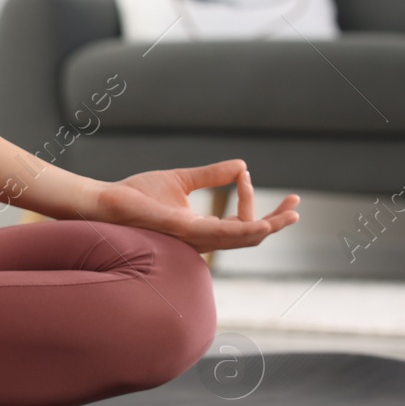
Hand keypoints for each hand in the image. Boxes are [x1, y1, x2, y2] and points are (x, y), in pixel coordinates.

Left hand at [88, 159, 298, 252]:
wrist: (108, 202)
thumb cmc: (139, 195)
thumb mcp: (183, 180)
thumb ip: (212, 176)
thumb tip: (242, 166)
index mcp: (203, 230)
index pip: (241, 223)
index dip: (254, 201)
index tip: (245, 173)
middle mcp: (202, 239)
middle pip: (249, 237)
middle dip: (276, 222)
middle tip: (296, 207)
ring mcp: (193, 238)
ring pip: (241, 239)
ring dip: (267, 227)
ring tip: (288, 217)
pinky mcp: (182, 231)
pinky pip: (219, 235)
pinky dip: (243, 230)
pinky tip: (260, 224)